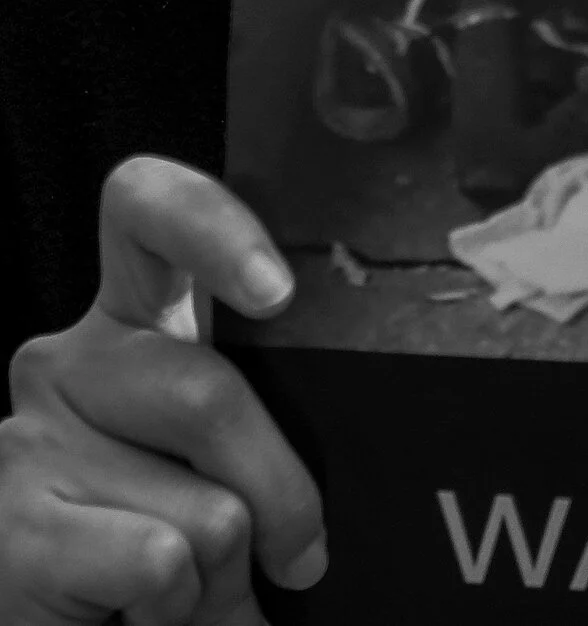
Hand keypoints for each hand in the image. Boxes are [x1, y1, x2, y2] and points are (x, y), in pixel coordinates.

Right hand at [0, 156, 326, 624]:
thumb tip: (349, 430)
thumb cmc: (172, 547)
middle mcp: (71, 359)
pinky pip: (160, 560)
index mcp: (135, 318)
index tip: (276, 293)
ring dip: (228, 576)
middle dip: (284, 494)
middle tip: (299, 557)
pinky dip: (179, 607)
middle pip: (210, 393)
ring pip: (208, 504)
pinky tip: (138, 613)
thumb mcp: (226, 459)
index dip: (211, 225)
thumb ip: (264, 420)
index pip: (144, 208)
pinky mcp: (11, 527)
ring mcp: (31, 438)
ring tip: (192, 591)